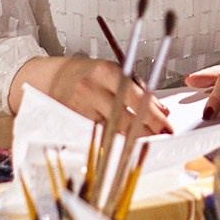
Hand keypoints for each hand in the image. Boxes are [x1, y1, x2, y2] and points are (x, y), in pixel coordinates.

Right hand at [12, 56, 168, 136]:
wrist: (51, 78)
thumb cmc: (88, 75)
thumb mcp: (113, 72)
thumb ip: (137, 89)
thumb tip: (162, 110)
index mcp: (107, 72)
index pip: (136, 97)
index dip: (154, 116)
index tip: (168, 128)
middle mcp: (92, 89)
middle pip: (124, 118)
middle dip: (146, 131)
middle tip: (162, 140)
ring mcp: (79, 107)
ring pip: (110, 131)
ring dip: (130, 140)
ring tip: (146, 145)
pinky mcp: (70, 121)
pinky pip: (95, 136)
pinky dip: (111, 143)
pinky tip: (122, 148)